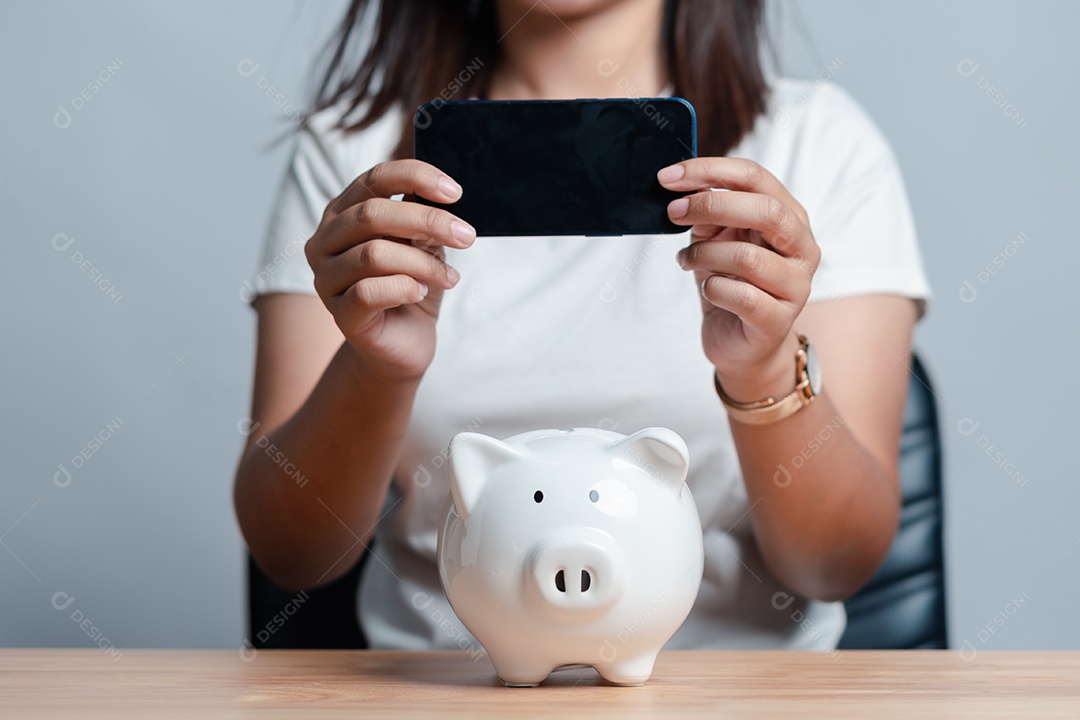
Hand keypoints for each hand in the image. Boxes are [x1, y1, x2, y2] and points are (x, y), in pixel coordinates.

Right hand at [305, 159, 475, 380]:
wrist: (405, 343)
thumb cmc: (412, 286)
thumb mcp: (421, 245)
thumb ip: (421, 219)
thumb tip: (441, 196)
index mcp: (343, 213)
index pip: (374, 178)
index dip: (415, 177)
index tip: (455, 192)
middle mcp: (325, 241)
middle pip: (372, 215)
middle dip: (427, 222)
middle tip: (466, 235)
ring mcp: (326, 279)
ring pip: (373, 254)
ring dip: (423, 263)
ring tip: (449, 277)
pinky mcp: (339, 314)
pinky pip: (368, 292)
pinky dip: (404, 288)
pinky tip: (421, 293)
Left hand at [658, 158, 820, 401]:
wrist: (741, 345)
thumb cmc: (730, 284)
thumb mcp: (715, 240)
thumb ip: (707, 213)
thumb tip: (682, 187)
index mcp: (790, 217)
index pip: (756, 177)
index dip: (711, 170)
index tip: (669, 176)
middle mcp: (802, 247)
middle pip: (765, 210)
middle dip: (711, 206)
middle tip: (672, 212)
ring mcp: (796, 285)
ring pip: (747, 257)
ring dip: (704, 254)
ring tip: (687, 260)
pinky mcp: (779, 320)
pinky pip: (740, 296)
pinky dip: (713, 289)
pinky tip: (708, 290)